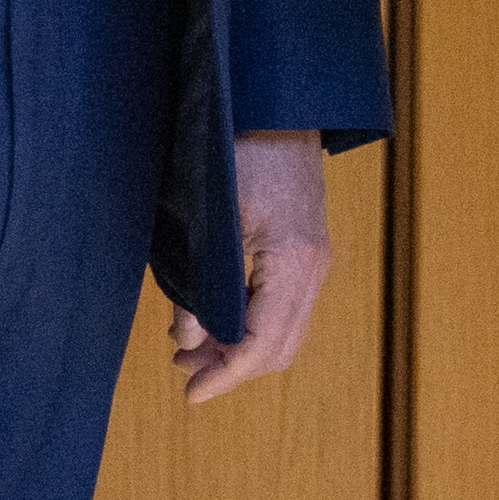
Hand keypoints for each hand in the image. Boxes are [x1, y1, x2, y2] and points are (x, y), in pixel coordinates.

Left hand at [170, 131, 333, 399]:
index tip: (190, 395)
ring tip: (192, 347)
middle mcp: (313, 267)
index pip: (262, 344)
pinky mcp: (308, 251)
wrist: (278, 104)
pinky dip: (255, 326)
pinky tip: (217, 316)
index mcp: (291, 260)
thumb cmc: (237, 148)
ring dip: (242, 349)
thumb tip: (187, 342)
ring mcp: (316, 260)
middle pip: (280, 349)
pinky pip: (287, 309)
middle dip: (232, 368)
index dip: (225, 376)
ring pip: (286, 333)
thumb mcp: (206, 217)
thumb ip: (197, 284)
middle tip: (183, 370)